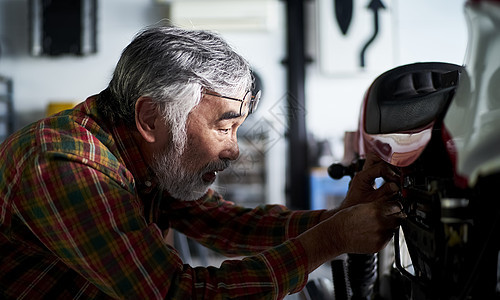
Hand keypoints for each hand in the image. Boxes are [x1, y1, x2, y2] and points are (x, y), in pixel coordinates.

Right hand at [299, 153, 404, 270]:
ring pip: (394, 228)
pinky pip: (388, 238)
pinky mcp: (379, 245)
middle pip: (399, 217)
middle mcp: (380, 222)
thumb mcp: (362, 206)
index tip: (393, 206)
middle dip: (394, 216)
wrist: (336, 235)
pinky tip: (373, 232)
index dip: (395, 205)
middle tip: (385, 216)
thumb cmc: (346, 219)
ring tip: (376, 225)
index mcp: (376, 209)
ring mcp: (380, 235)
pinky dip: (384, 235)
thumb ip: (380, 205)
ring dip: (389, 226)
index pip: (398, 205)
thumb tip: (395, 206)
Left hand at [339, 153, 399, 209]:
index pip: (381, 167)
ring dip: (387, 165)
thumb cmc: (357, 205)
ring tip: (394, 176)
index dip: (391, 173)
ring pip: (376, 160)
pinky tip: (390, 178)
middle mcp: (362, 172)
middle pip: (376, 156)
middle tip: (397, 173)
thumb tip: (396, 186)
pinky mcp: (367, 176)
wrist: (348, 208)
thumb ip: (385, 192)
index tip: (397, 182)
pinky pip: (376, 168)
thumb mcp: (373, 200)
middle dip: (389, 163)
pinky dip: (385, 170)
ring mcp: (365, 173)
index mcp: (362, 176)